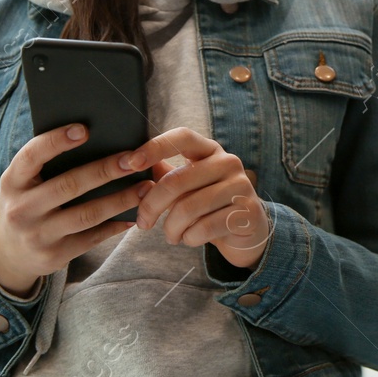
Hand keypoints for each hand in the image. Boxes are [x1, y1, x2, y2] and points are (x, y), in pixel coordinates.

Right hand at [0, 122, 145, 294]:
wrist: (10, 254)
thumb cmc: (28, 204)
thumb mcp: (24, 184)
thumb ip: (47, 165)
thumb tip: (96, 139)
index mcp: (13, 181)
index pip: (32, 156)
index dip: (56, 141)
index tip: (84, 129)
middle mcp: (21, 209)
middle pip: (69, 185)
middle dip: (105, 170)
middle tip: (133, 159)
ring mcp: (38, 235)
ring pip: (87, 214)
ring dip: (120, 200)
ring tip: (146, 187)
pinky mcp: (54, 255)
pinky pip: (92, 238)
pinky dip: (116, 225)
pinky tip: (135, 214)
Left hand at [121, 127, 269, 270]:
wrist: (248, 230)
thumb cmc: (209, 205)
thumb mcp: (187, 187)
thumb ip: (164, 175)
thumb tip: (129, 164)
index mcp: (210, 150)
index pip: (182, 137)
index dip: (154, 148)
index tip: (129, 164)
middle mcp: (228, 162)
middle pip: (176, 180)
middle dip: (151, 206)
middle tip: (143, 223)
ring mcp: (240, 185)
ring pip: (188, 208)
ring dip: (171, 228)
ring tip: (171, 236)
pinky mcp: (247, 212)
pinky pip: (204, 228)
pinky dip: (189, 238)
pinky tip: (190, 239)